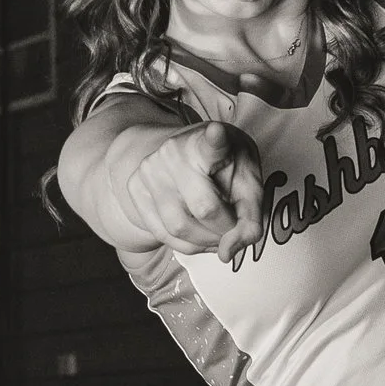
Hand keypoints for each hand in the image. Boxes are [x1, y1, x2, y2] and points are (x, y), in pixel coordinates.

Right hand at [121, 121, 265, 259]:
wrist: (185, 152)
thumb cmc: (224, 166)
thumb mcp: (249, 183)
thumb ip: (250, 219)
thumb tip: (227, 253)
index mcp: (207, 144)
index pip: (211, 143)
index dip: (215, 138)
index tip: (217, 132)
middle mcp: (172, 153)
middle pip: (203, 208)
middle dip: (225, 229)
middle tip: (234, 227)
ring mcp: (148, 170)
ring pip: (178, 228)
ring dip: (206, 242)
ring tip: (218, 233)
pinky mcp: (134, 189)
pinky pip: (161, 234)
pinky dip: (187, 245)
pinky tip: (201, 236)